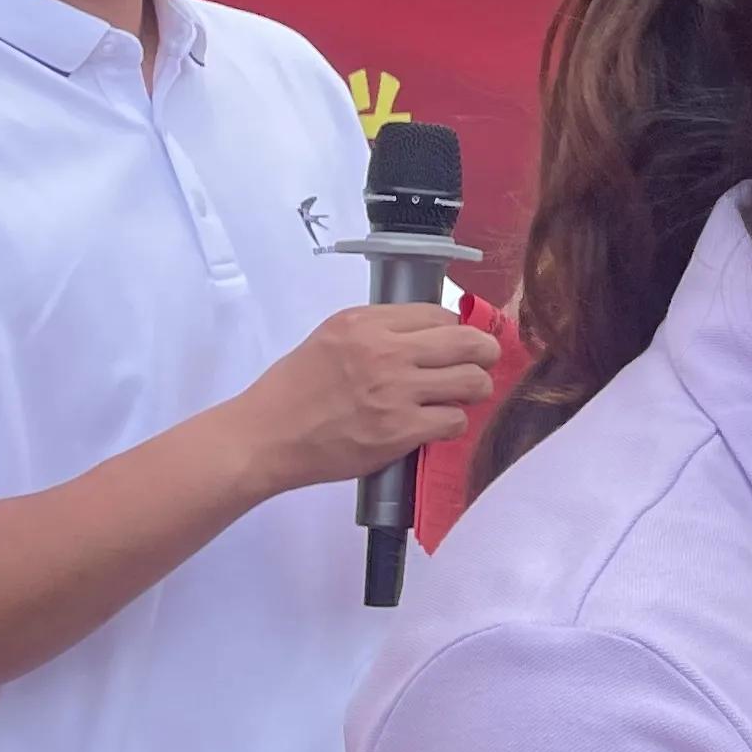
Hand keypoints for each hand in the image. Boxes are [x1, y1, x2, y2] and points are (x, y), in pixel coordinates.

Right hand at [219, 303, 502, 495]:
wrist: (265, 436)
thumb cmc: (295, 389)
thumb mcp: (331, 338)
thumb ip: (379, 331)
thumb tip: (432, 333)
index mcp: (365, 323)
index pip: (440, 315)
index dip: (455, 330)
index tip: (454, 345)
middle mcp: (384, 352)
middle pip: (469, 343)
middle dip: (486, 353)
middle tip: (482, 364)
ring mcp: (395, 392)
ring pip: (472, 382)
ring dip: (473, 391)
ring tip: (459, 397)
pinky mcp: (400, 430)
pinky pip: (455, 420)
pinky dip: (451, 423)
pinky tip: (434, 424)